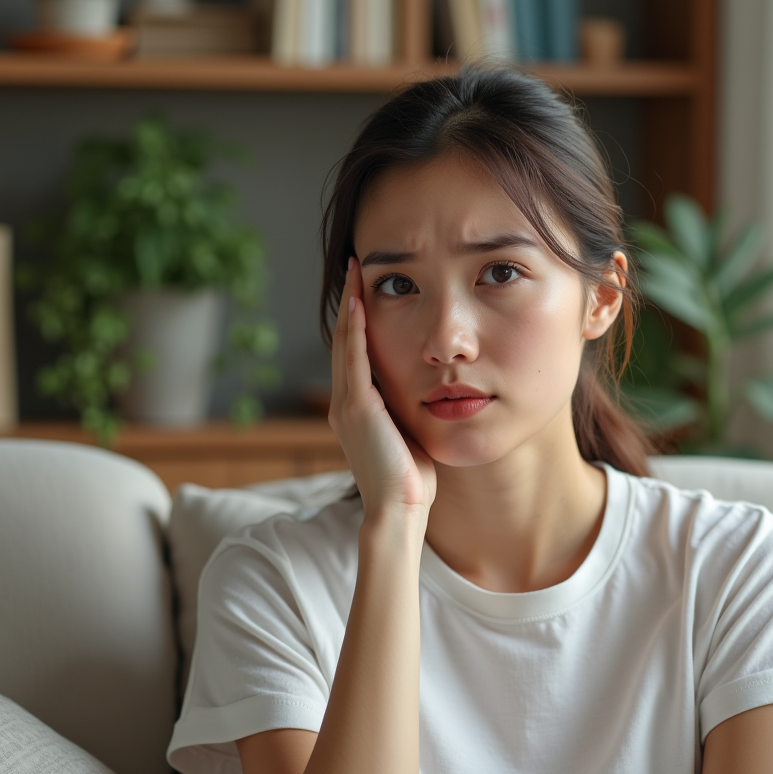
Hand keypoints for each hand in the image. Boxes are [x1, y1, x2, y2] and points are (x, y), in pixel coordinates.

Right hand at [329, 257, 435, 525]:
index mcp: (356, 408)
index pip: (354, 351)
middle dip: (350, 300)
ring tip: (356, 270)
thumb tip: (427, 387)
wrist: (399, 509)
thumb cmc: (411, 478)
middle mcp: (344, 402)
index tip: (366, 287)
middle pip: (344, 339)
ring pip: (345, 342)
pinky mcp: (356, 409)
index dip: (358, 318)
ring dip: (350, 304)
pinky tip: (359, 304)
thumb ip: (407, 407)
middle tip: (355, 264)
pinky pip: (354, 359)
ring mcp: (347, 405)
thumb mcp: (409, 432)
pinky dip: (355, 330)